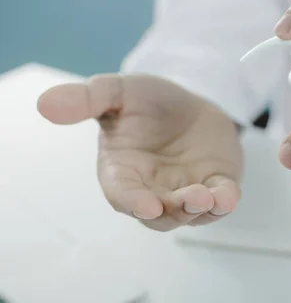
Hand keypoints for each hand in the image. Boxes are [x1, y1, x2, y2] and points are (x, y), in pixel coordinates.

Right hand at [38, 74, 241, 230]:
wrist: (190, 100)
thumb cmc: (148, 102)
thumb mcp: (119, 92)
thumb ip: (88, 98)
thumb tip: (46, 104)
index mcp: (123, 170)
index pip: (122, 193)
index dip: (133, 201)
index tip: (146, 206)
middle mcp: (152, 188)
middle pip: (159, 214)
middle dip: (173, 210)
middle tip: (190, 198)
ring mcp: (185, 190)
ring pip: (189, 213)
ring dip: (199, 209)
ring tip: (208, 198)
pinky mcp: (214, 184)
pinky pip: (219, 200)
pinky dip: (224, 202)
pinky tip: (228, 197)